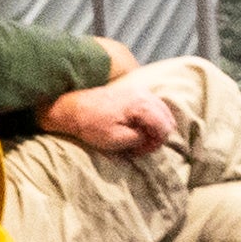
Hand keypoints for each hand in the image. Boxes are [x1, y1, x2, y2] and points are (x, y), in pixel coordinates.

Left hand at [38, 71, 180, 157]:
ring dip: (155, 127)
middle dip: (157, 135)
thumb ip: (139, 139)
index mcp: (141, 105)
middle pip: (168, 118)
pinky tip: (136, 126)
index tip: (139, 151)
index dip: (155, 144)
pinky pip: (153, 105)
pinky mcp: (134, 91)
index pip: (165, 127)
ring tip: (137, 137)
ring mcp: (140, 90)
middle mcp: (144, 94)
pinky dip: (150, 118)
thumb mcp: (116, 140)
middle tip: (139, 145)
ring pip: (163, 111)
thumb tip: (151, 137)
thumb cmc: (91, 125)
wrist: (72, 108)